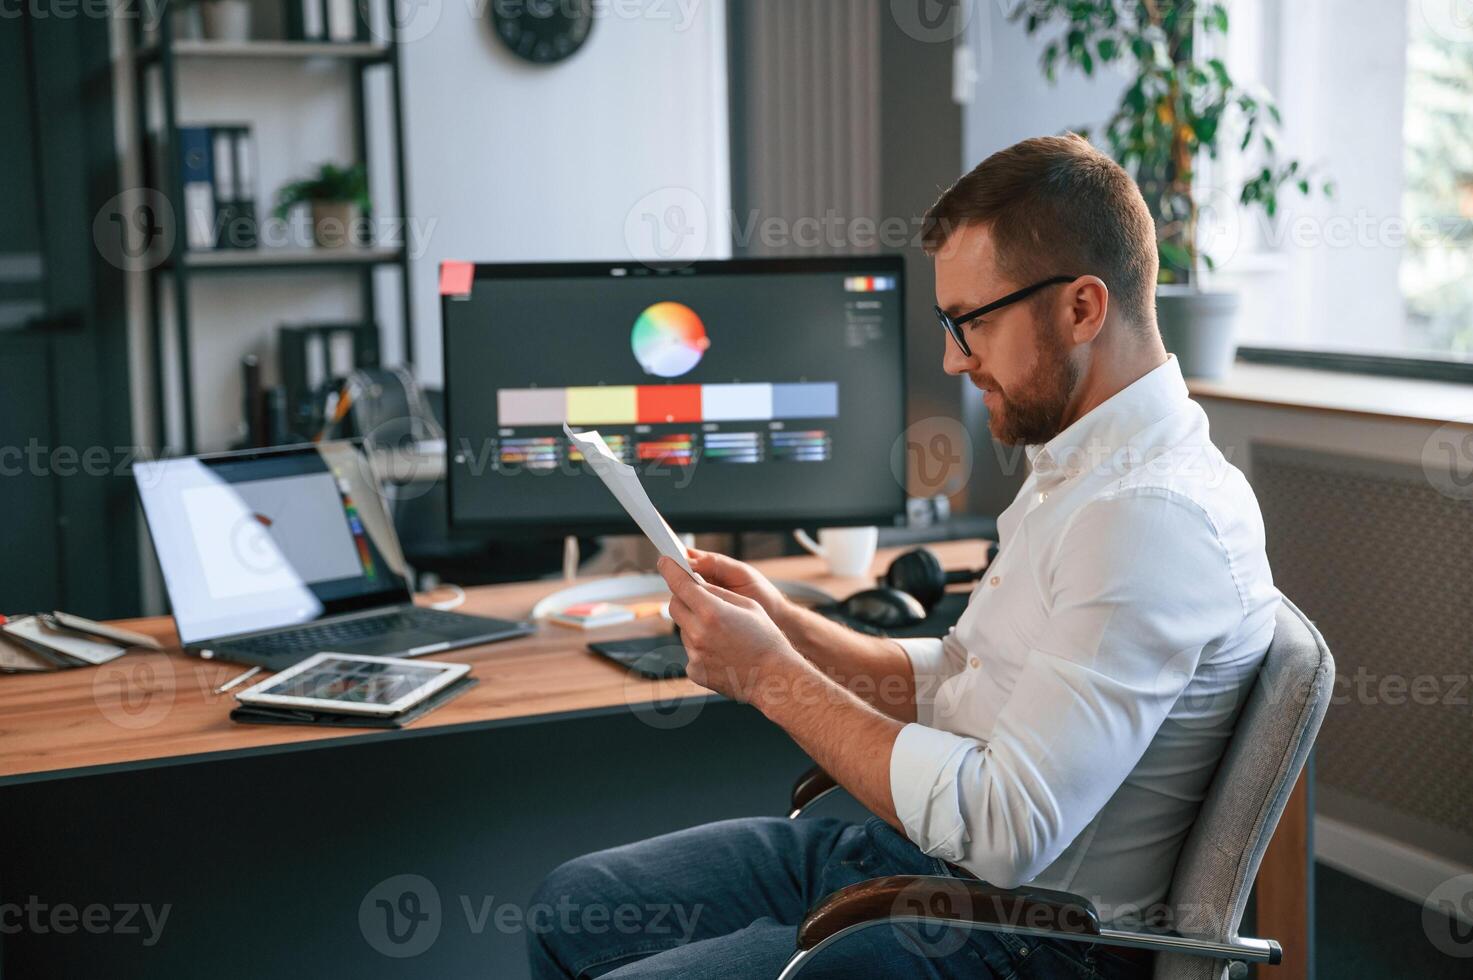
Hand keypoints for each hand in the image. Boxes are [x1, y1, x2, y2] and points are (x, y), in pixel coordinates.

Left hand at [658, 556, 800, 702]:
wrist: (773, 678)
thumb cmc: (767, 640)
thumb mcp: (747, 605)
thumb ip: (718, 593)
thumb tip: (697, 583)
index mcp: (712, 612)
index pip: (680, 585)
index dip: (670, 570)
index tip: (665, 562)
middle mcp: (698, 634)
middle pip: (675, 606)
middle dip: (684, 598)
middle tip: (699, 599)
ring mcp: (694, 655)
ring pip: (683, 629)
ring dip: (695, 624)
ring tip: (723, 633)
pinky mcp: (694, 671)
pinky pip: (690, 650)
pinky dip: (701, 646)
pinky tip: (722, 651)